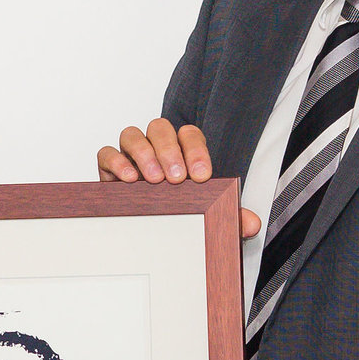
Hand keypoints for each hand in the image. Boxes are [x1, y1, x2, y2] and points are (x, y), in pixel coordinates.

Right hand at [96, 119, 259, 237]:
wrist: (148, 231)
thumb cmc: (179, 213)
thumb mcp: (206, 216)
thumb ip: (230, 217)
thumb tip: (251, 224)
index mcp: (182, 150)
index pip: (190, 134)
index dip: (196, 150)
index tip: (202, 175)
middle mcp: (156, 146)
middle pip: (160, 128)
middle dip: (169, 150)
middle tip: (176, 178)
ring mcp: (131, 154)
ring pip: (132, 135)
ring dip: (143, 154)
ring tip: (153, 179)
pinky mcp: (109, 167)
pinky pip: (107, 153)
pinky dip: (116, 161)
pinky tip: (128, 179)